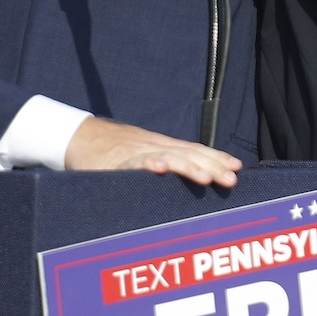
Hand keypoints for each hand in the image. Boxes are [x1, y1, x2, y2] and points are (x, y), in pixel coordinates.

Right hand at [64, 117, 242, 186]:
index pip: (195, 150)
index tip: (237, 167)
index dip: (216, 158)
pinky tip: (160, 168)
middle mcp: (154, 146)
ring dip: (188, 167)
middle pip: (188, 154)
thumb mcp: (144, 153)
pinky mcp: (116, 162)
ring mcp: (137, 152)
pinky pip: (134, 163)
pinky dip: (147, 164)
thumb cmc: (113, 150)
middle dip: (212, 166)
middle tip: (232, 179)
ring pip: (167, 157)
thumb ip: (167, 162)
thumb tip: (195, 176)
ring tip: (205, 178)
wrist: (78, 136)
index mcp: (163, 147)